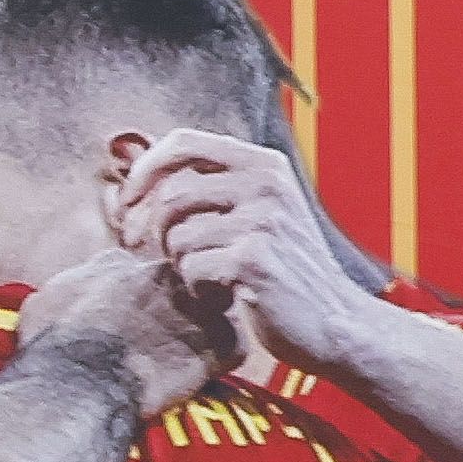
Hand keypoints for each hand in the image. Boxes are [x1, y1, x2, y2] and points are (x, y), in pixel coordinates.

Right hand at [16, 239, 232, 417]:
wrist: (80, 383)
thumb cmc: (53, 347)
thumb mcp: (42, 302)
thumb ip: (67, 288)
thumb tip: (68, 289)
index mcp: (121, 264)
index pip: (140, 272)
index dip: (137, 297)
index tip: (131, 319)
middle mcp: (165, 275)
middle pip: (182, 285)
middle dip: (176, 306)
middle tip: (160, 338)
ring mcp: (197, 306)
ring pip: (214, 310)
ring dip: (204, 329)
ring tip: (182, 357)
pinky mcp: (221, 342)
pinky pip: (233, 348)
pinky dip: (220, 362)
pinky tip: (198, 377)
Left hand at [108, 131, 372, 374]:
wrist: (334, 319)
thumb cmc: (284, 267)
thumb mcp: (258, 210)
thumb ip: (212, 185)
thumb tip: (136, 163)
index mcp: (264, 164)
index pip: (183, 142)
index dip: (143, 170)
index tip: (127, 202)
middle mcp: (266, 184)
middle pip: (170, 195)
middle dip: (156, 232)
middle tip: (168, 256)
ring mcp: (263, 221)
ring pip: (177, 237)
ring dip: (182, 265)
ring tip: (210, 276)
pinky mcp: (254, 260)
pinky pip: (191, 269)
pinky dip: (197, 289)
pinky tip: (223, 295)